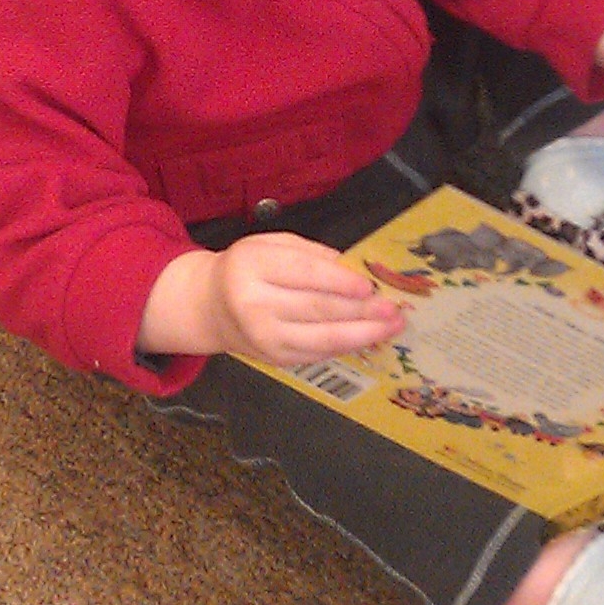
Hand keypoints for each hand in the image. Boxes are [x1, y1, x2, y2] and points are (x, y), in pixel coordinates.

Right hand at [141, 233, 408, 365]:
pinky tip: (369, 338)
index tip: (369, 286)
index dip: (339, 281)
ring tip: (392, 327)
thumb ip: (310, 253)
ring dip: (362, 334)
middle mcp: (254, 305)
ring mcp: (265, 338)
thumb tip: (353, 269)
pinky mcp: (276, 359)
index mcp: (251, 267)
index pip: (302, 274)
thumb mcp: (270, 245)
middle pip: (317, 309)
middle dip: (361, 311)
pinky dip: (347, 346)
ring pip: (322, 338)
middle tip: (393, 309)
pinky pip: (318, 354)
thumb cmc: (247, 269)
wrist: (210, 306)